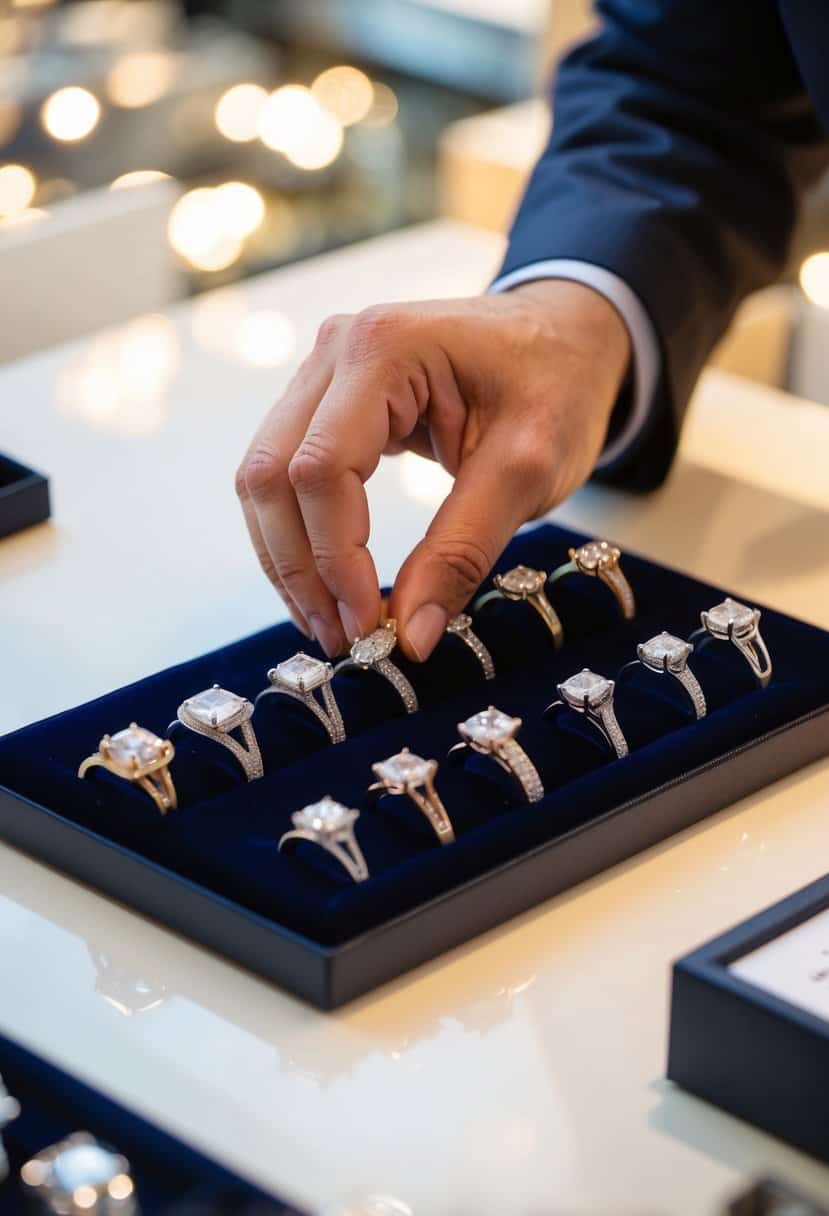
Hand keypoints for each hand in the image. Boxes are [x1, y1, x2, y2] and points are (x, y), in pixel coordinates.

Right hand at [236, 279, 630, 660]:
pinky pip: (286, 473)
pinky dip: (299, 534)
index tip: (370, 626)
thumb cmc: (556, 386)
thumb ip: (464, 550)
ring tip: (329, 623)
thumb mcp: (527, 471)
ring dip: (289, 559)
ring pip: (263, 478)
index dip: (336, 559)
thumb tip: (409, 637)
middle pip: (272, 474)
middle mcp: (336, 349)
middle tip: (342, 639)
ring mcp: (324, 371)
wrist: (566, 335)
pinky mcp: (326, 399)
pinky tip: (327, 584)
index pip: (321, 469)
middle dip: (300, 568)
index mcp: (384, 348)